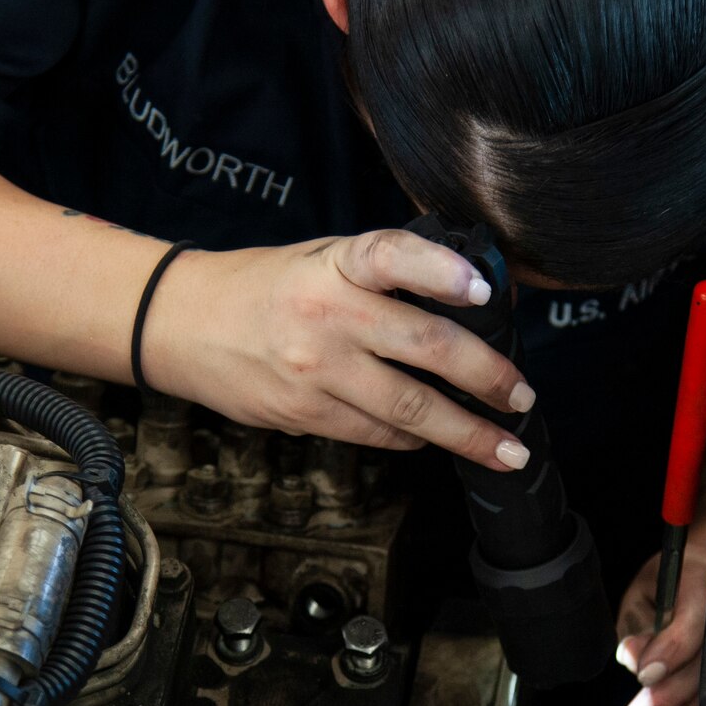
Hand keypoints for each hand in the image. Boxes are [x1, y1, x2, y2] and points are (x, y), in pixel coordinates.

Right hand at [140, 229, 534, 470]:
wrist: (183, 324)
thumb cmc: (268, 286)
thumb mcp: (323, 260)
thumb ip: (384, 277)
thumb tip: (470, 305)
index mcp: (334, 264)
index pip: (391, 256)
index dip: (440, 270)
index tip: (483, 289)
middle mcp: (326, 314)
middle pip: (423, 347)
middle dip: (486, 377)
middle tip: (522, 397)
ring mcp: (314, 369)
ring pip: (408, 407)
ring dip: (466, 432)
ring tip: (505, 449)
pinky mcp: (304, 413)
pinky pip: (377, 432)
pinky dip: (414, 437)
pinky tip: (435, 438)